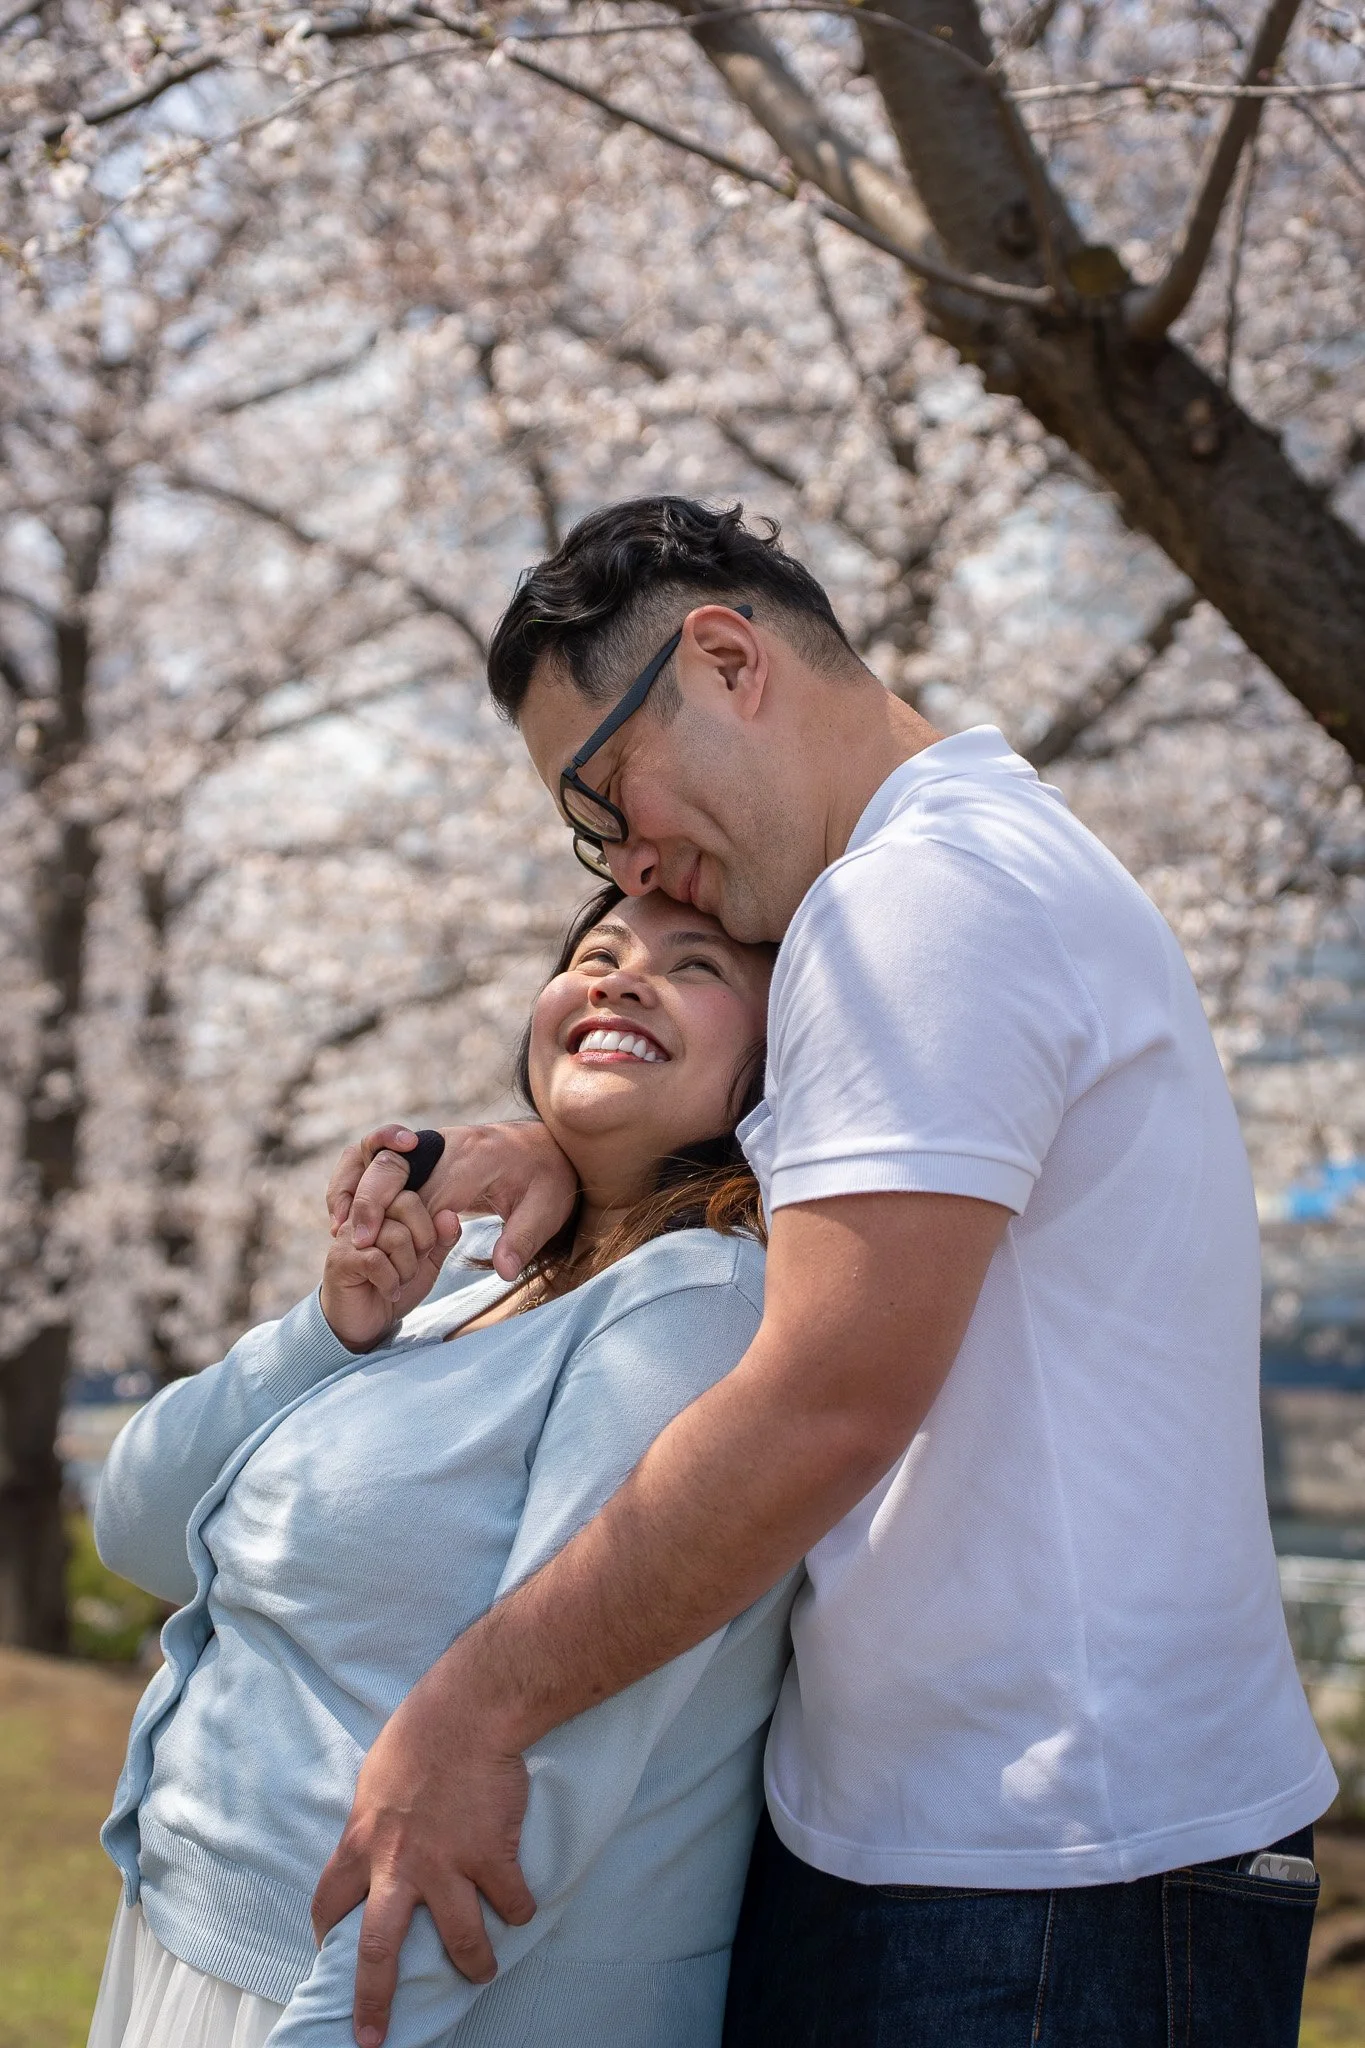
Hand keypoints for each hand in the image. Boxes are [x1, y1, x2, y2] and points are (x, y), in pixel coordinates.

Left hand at [311, 1650, 535, 2046]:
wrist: (470, 1713)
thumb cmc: (420, 1733)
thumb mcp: (376, 1778)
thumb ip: (373, 1820)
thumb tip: (375, 1840)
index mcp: (363, 1841)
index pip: (330, 1901)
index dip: (328, 1931)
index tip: (329, 1950)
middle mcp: (399, 1865)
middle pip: (378, 1950)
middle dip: (374, 2000)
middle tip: (372, 2038)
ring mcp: (447, 1865)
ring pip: (459, 1939)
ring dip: (473, 1963)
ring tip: (482, 1972)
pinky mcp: (490, 1858)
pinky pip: (510, 1901)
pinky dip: (518, 1907)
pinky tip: (522, 1906)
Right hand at [320, 1193, 461, 1352]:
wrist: (366, 1323)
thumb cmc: (395, 1284)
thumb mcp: (429, 1262)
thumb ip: (443, 1237)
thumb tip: (450, 1215)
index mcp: (386, 1207)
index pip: (418, 1194)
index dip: (430, 1227)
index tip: (422, 1253)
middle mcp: (365, 1213)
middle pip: (408, 1203)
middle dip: (422, 1242)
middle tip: (411, 1267)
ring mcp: (350, 1234)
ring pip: (396, 1235)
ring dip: (407, 1269)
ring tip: (397, 1281)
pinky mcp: (341, 1259)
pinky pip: (377, 1260)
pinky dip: (391, 1282)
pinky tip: (388, 1291)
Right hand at [327, 1121, 577, 1282]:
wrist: (548, 1141)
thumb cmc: (549, 1179)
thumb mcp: (548, 1210)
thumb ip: (524, 1240)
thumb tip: (503, 1271)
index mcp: (475, 1159)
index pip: (427, 1190)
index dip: (400, 1222)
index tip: (377, 1249)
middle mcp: (447, 1143)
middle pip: (392, 1166)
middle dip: (370, 1202)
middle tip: (357, 1241)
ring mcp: (433, 1141)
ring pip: (374, 1153)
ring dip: (353, 1185)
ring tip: (340, 1223)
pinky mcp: (424, 1146)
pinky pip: (376, 1154)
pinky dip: (356, 1177)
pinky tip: (349, 1210)